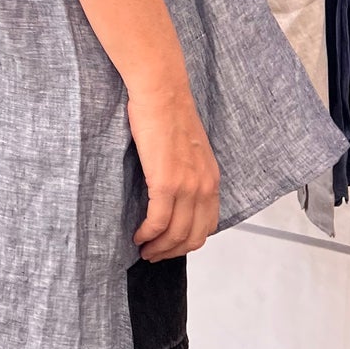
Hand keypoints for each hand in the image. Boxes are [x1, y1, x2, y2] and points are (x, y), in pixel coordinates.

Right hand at [127, 88, 219, 260]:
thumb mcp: (190, 150)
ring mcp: (187, 186)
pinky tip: (137, 235)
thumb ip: (189, 174)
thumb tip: (174, 195)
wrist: (162, 93)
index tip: (169, 246)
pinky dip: (147, 234)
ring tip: (143, 249)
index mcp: (212, 179)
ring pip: (175, 234)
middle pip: (193, 237)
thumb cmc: (169, 114)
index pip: (207, 226)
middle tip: (153, 255)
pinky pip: (158, 221)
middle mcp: (205, 187)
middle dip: (172, 252)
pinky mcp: (166, 182)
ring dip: (158, 248)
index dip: (187, 243)